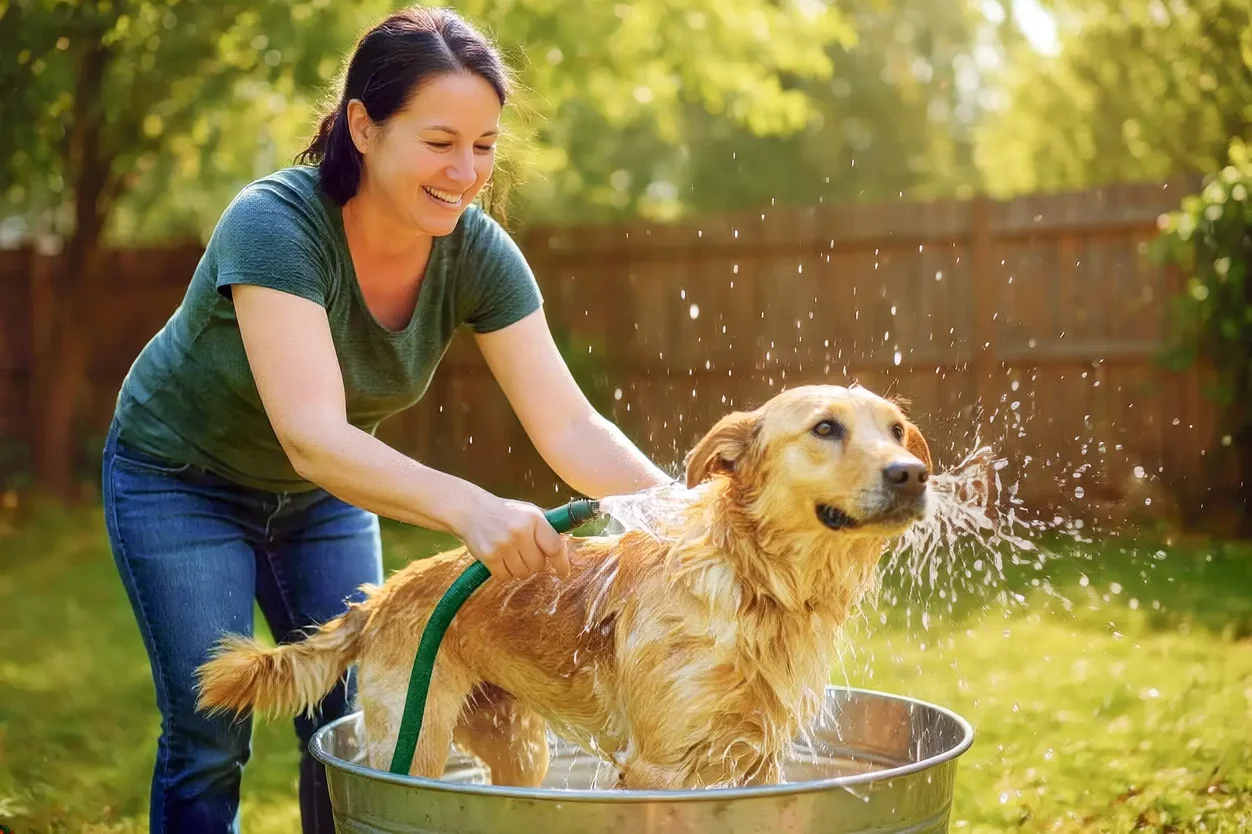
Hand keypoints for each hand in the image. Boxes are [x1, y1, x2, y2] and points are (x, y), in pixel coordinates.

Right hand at [456, 496, 570, 580]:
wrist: (471, 510)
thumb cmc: (505, 513)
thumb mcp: (528, 512)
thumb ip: (546, 527)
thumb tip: (564, 545)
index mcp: (534, 519)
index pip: (555, 547)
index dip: (562, 563)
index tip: (563, 574)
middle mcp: (520, 531)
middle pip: (538, 565)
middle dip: (535, 564)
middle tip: (526, 554)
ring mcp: (503, 544)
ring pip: (522, 574)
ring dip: (519, 569)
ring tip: (511, 555)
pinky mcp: (488, 556)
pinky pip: (504, 577)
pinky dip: (504, 573)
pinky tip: (500, 560)